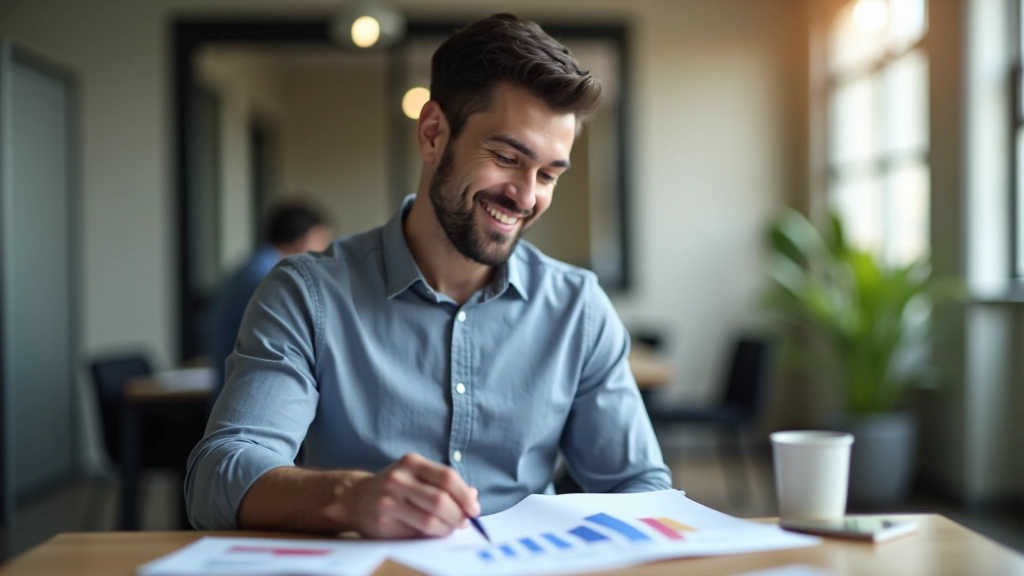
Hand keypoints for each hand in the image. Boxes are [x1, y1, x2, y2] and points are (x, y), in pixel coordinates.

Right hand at [329, 453, 480, 538]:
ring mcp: (388, 502)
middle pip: (440, 501)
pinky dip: (431, 536)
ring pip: (429, 521)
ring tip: (450, 528)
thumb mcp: (417, 474)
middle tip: (464, 522)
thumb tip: (473, 495)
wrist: (355, 498)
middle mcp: (398, 479)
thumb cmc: (395, 486)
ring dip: (447, 528)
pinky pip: (416, 534)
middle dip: (458, 515)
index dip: (465, 495)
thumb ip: (444, 482)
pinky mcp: (383, 523)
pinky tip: (433, 533)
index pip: (447, 478)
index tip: (474, 508)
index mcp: (411, 462)